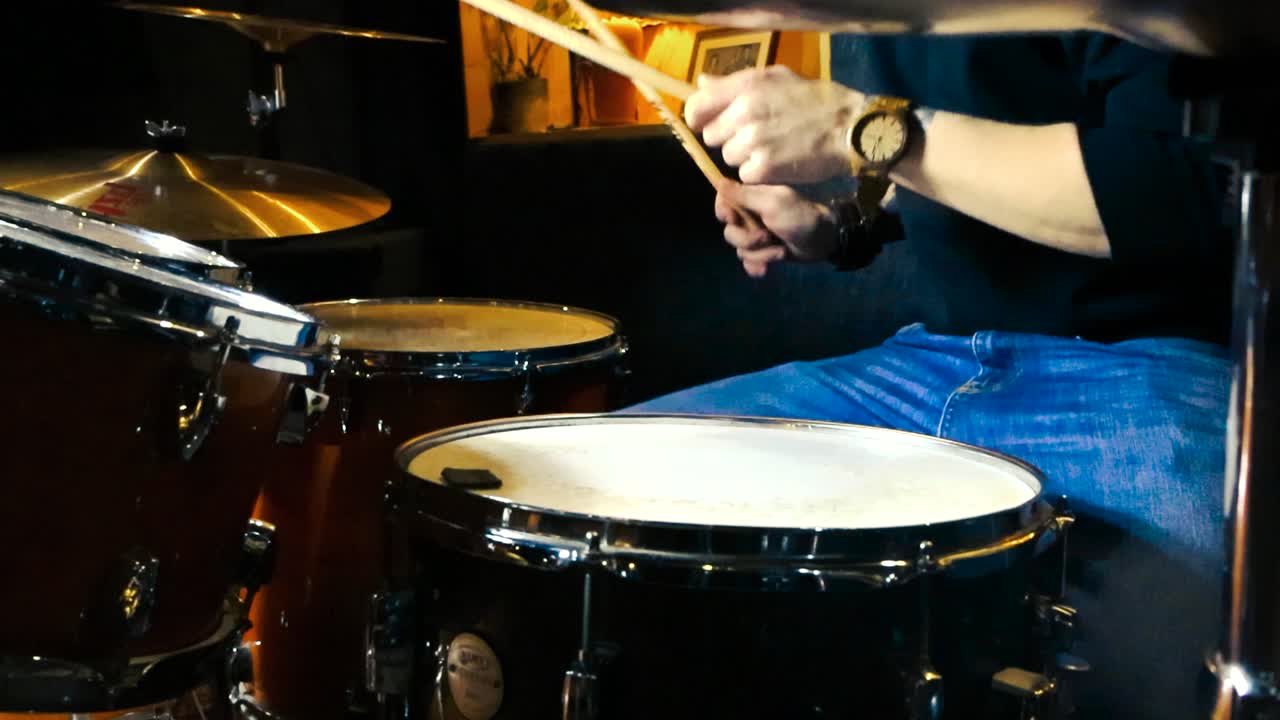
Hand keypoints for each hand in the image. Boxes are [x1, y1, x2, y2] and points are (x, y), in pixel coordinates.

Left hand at [685, 66, 864, 184]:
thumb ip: (735, 82)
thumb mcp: (777, 78)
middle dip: (729, 139)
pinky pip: (745, 175)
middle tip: (756, 136)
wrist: (850, 128)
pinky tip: (779, 162)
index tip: (711, 124)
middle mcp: (745, 112)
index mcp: (746, 86)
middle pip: (711, 137)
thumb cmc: (816, 101)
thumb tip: (701, 84)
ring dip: (745, 158)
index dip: (701, 118)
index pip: (697, 107)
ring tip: (772, 148)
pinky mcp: (763, 168)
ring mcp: (753, 141)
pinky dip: (759, 174)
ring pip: (728, 157)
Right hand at [715, 180, 839, 277]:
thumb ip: (743, 194)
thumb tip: (717, 181)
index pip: (724, 201)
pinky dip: (756, 266)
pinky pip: (748, 262)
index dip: (724, 212)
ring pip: (740, 249)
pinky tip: (766, 270)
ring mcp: (758, 235)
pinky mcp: (764, 252)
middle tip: (766, 237)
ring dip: (759, 253)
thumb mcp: (771, 202)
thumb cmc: (800, 215)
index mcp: (752, 198)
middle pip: (730, 230)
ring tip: (780, 251)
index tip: (733, 219)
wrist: (824, 240)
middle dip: (746, 239)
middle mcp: (752, 216)